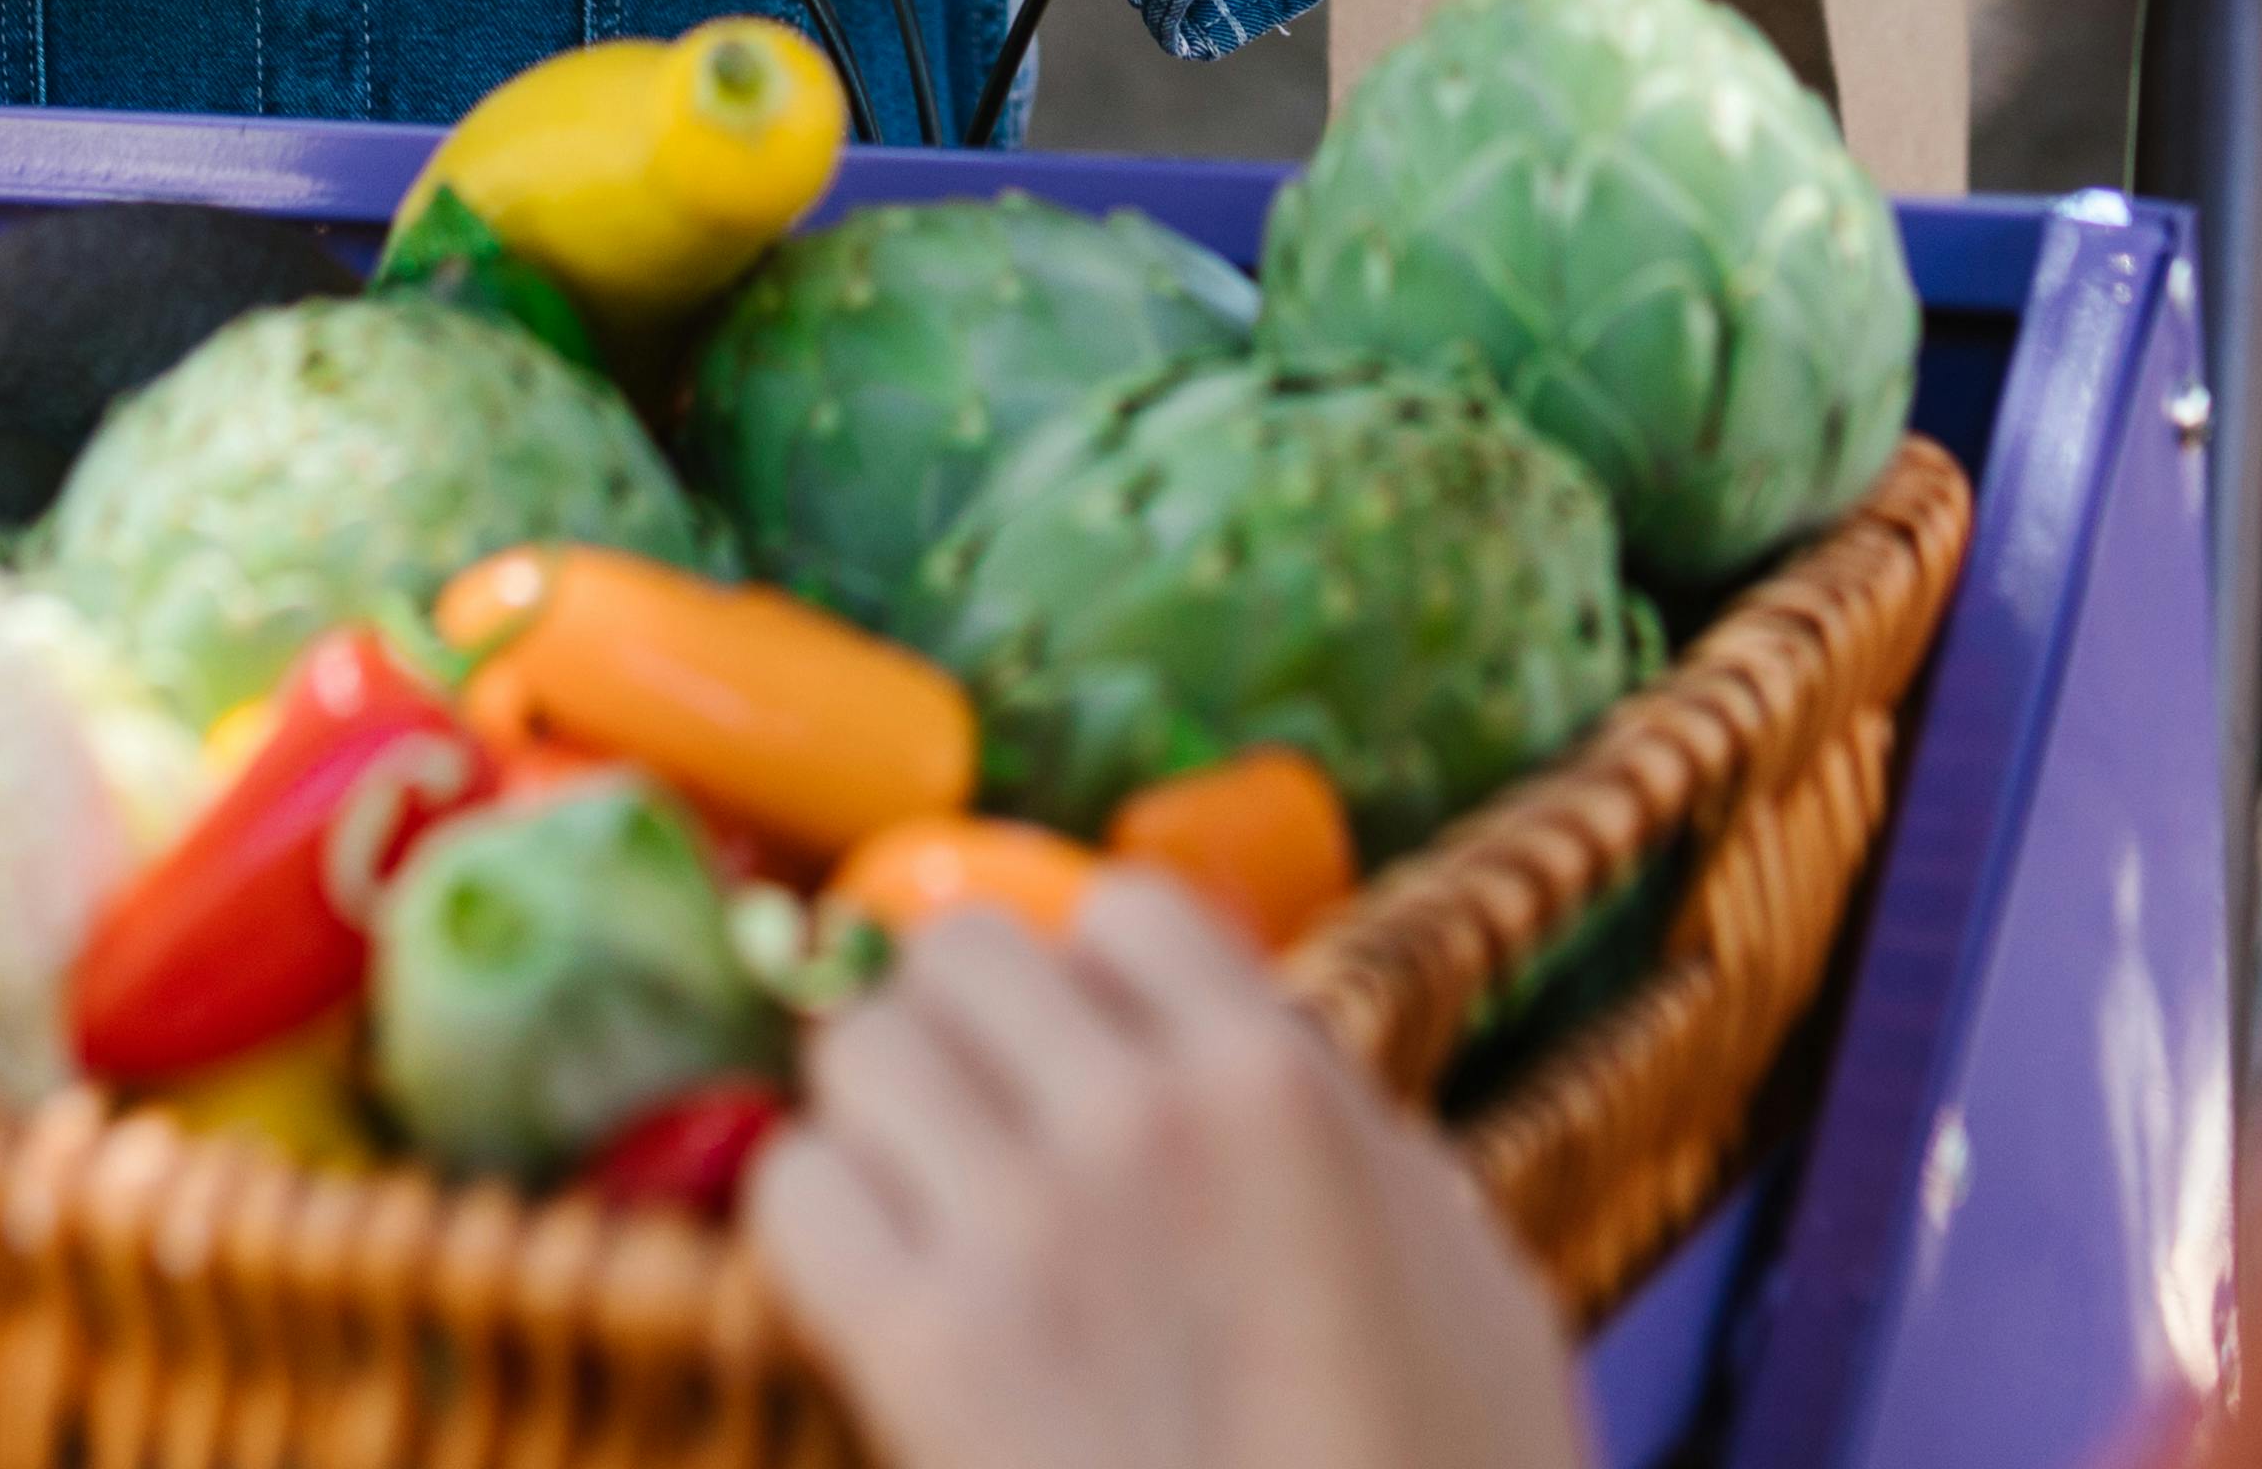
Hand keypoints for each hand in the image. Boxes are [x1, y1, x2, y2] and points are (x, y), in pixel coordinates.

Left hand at [748, 875, 1589, 1468]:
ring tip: (924, 1203)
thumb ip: (1353, 1142)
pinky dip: (819, 1228)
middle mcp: (1133, 1119)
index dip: (1102, 986)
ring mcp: (1016, 1232)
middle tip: (989, 1128)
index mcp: (1277, 1083)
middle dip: (964, 1032)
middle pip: (953, 956)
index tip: (1099, 1056)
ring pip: (855, 1054)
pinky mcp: (919, 1354)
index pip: (1121, 907)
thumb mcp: (1467, 1278)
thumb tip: (1265, 1056)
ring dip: (879, 1118)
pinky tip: (874, 1294)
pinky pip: (795, 1197)